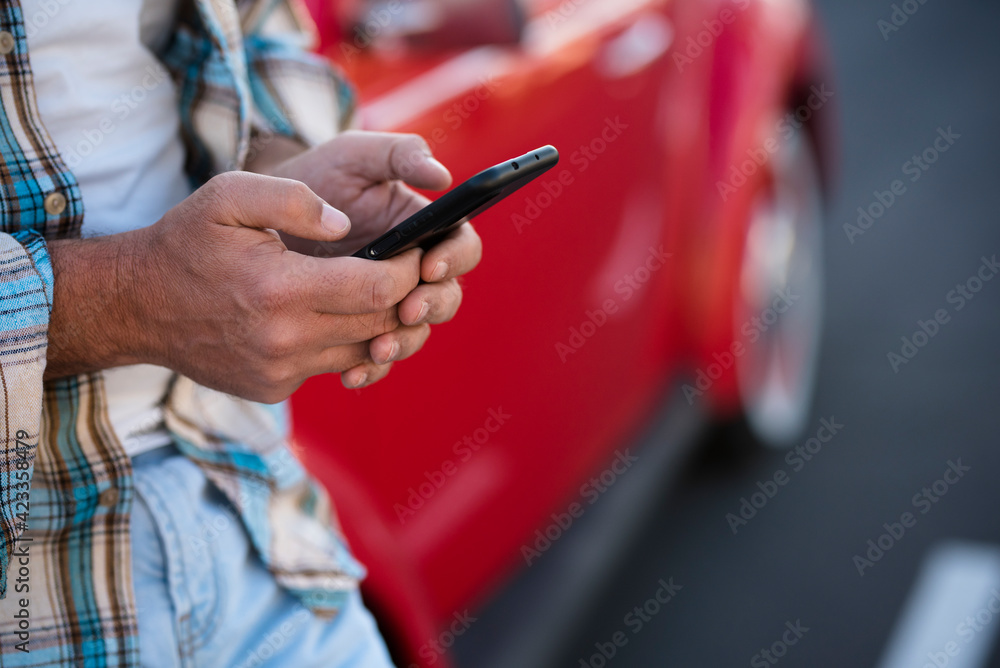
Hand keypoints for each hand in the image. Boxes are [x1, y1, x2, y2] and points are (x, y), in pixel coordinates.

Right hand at [46, 172, 430, 401]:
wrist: (137, 306)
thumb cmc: (187, 242)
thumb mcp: (229, 195)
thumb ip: (293, 198)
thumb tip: (346, 225)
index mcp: (281, 289)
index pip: (379, 288)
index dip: (410, 269)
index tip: (416, 250)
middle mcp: (285, 340)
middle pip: (381, 325)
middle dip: (405, 298)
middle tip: (407, 271)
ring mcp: (280, 371)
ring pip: (362, 352)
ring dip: (379, 325)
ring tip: (375, 292)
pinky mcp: (273, 389)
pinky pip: (329, 366)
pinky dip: (340, 343)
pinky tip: (329, 316)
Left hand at [264, 130, 482, 386]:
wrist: (264, 217)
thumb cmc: (318, 176)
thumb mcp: (354, 153)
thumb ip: (398, 153)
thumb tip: (442, 175)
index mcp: (426, 228)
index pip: (461, 246)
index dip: (455, 258)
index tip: (429, 265)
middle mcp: (414, 269)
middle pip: (446, 296)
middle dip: (432, 306)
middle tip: (407, 310)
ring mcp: (389, 302)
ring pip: (415, 332)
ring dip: (404, 343)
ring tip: (378, 349)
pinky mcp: (359, 329)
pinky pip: (375, 356)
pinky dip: (369, 369)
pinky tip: (352, 374)